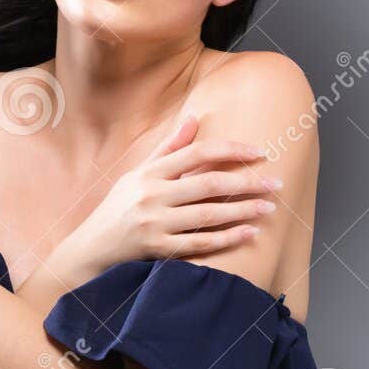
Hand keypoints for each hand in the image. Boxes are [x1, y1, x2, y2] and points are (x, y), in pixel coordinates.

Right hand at [59, 114, 280, 276]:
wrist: (91, 249)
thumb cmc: (119, 207)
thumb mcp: (138, 174)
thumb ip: (168, 149)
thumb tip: (195, 119)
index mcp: (149, 173)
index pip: (197, 153)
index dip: (230, 150)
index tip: (259, 152)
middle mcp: (151, 195)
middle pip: (208, 183)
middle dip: (246, 182)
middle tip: (276, 182)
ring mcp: (154, 223)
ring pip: (207, 214)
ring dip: (242, 210)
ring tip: (269, 208)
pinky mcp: (156, 250)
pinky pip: (198, 244)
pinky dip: (226, 239)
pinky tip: (250, 234)